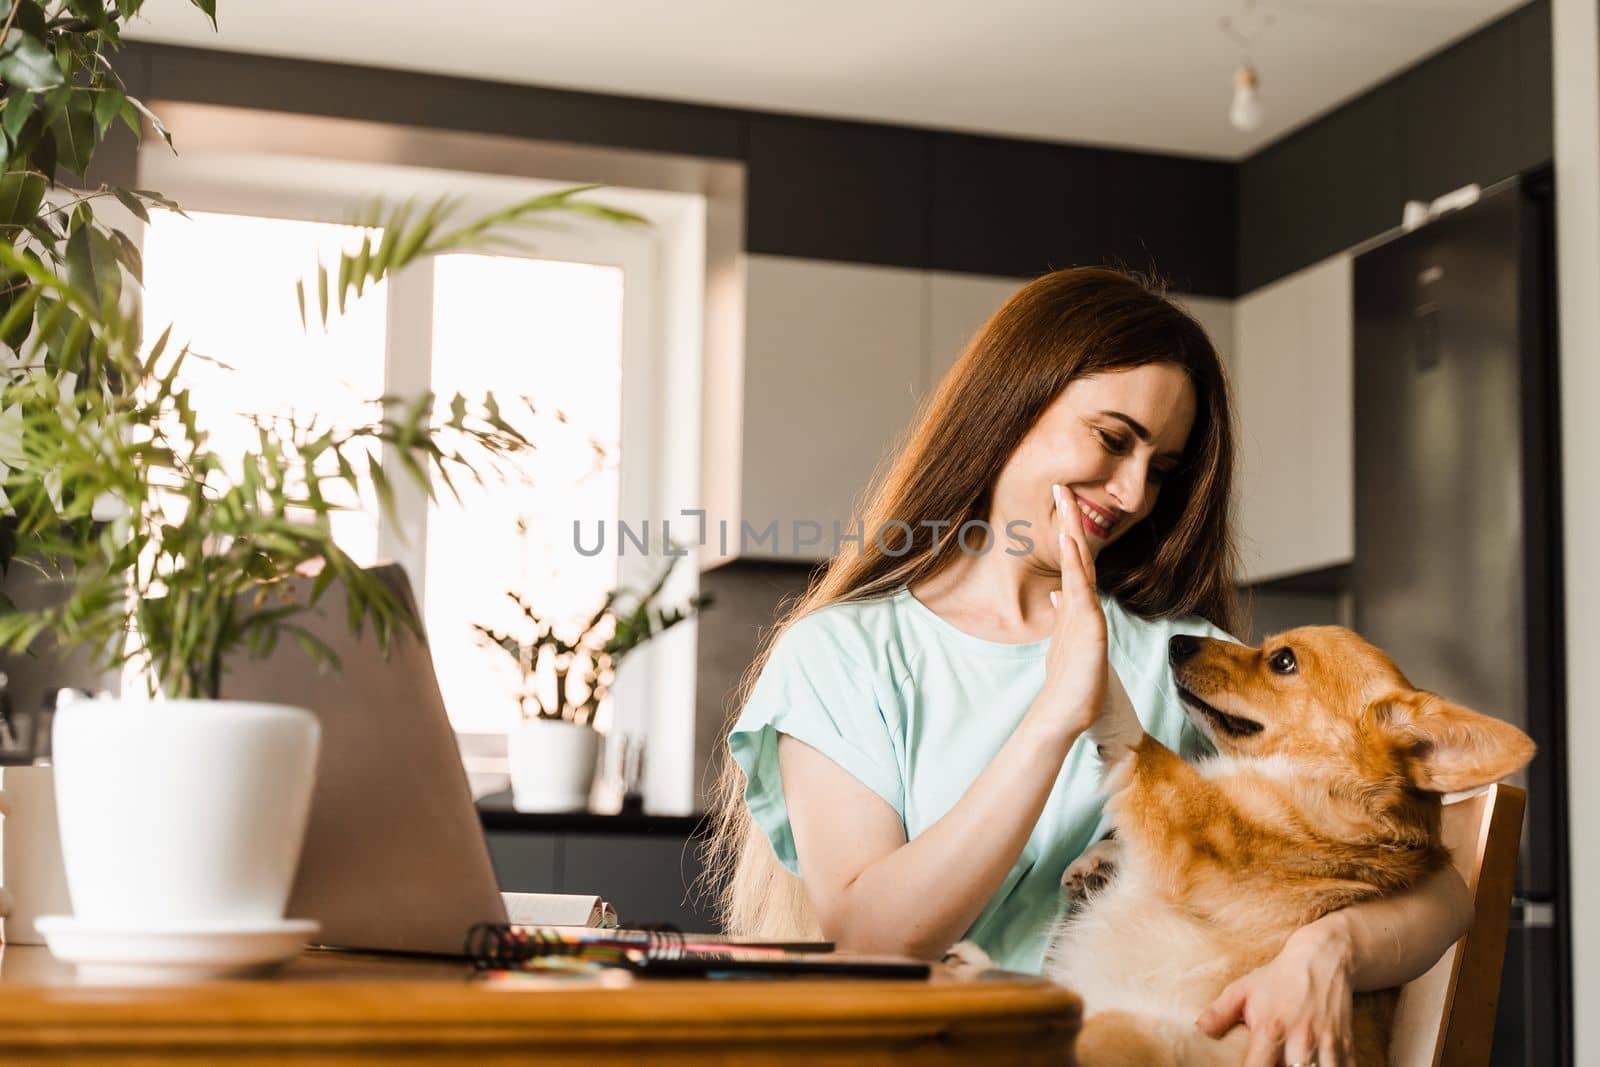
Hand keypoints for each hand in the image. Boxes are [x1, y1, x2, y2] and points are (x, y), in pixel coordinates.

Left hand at [1040, 483, 1106, 734]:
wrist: (1066, 712)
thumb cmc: (1069, 680)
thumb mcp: (1062, 639)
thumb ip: (1064, 614)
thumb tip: (1059, 592)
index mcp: (1076, 605)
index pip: (1072, 560)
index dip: (1067, 529)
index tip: (1059, 500)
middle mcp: (1085, 604)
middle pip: (1078, 553)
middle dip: (1070, 519)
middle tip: (1062, 485)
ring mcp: (1088, 614)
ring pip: (1081, 564)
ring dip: (1072, 530)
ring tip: (1066, 499)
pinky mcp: (1088, 627)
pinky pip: (1080, 588)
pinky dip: (1074, 562)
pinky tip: (1069, 539)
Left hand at [1195, 919, 1357, 1066]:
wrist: (1322, 959)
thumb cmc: (1277, 977)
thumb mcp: (1243, 989)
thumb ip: (1220, 1012)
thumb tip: (1198, 1030)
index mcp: (1270, 1029)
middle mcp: (1300, 1041)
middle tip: (1273, 1064)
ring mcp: (1326, 1046)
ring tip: (1294, 1065)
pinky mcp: (1346, 1047)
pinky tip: (1318, 1064)